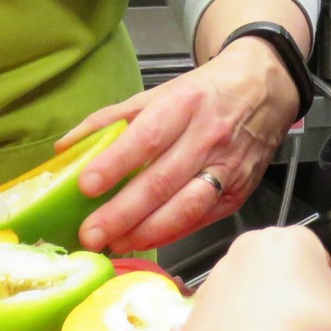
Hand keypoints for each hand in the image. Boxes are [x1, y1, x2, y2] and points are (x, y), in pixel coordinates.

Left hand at [57, 36, 297, 251]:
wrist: (264, 88)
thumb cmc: (205, 92)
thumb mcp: (158, 92)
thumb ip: (111, 119)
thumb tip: (66, 147)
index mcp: (184, 104)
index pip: (147, 137)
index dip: (116, 163)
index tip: (86, 185)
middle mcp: (208, 136)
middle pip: (162, 180)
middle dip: (122, 212)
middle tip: (91, 233)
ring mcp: (228, 167)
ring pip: (186, 206)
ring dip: (147, 231)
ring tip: (115, 243)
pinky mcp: (239, 191)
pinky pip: (203, 218)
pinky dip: (173, 232)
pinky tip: (146, 240)